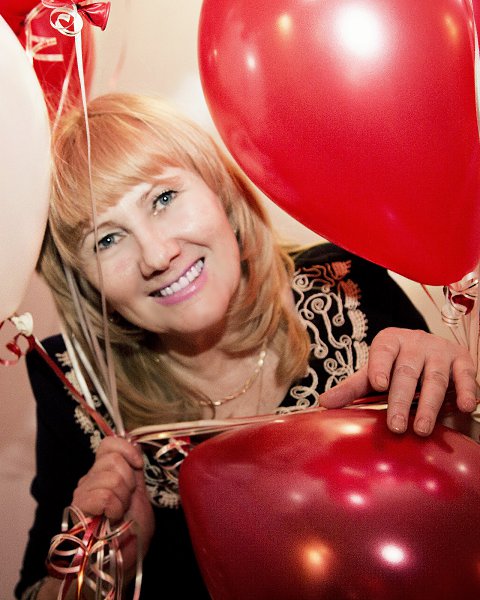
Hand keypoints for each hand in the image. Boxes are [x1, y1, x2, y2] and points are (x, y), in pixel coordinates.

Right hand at [72, 436, 154, 576]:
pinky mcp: (78, 510)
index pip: (109, 444)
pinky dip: (113, 507)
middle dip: (129, 482)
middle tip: (126, 502)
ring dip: (123, 498)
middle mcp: (89, 480)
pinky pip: (102, 495)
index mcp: (103, 473)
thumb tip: (134, 443)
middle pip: (113, 460)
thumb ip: (134, 471)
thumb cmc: (131, 532)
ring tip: (119, 513)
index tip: (137, 467)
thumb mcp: (139, 495)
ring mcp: (82, 494)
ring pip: (110, 478)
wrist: (119, 562)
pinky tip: (112, 518)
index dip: (127, 450)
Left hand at [319, 327, 477, 435]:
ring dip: (430, 405)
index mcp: (389, 341)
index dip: (381, 367)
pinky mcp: (461, 361)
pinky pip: (466, 375)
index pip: (383, 352)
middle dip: (402, 400)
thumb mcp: (372, 374)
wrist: (428, 350)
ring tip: (422, 429)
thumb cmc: (394, 365)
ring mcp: (440, 351)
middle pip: (408, 372)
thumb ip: (351, 388)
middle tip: (396, 426)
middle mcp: (415, 342)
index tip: (379, 385)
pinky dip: (467, 391)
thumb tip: (323, 404)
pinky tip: (466, 407)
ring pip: (435, 378)